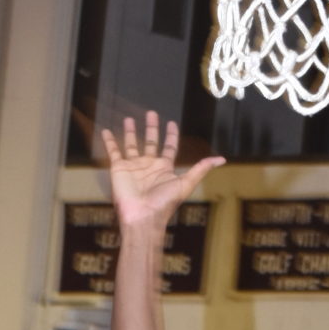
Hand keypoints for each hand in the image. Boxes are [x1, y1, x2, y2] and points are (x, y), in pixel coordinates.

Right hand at [101, 112, 222, 235]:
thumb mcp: (186, 183)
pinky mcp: (119, 169)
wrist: (142, 216)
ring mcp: (133, 167)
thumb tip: (222, 159)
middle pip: (150, 142)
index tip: (171, 123)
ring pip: (131, 144)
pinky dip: (109, 141)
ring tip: (128, 118)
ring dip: (130, 132)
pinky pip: (113, 152)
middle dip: (151, 128)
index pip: (169, 147)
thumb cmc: (164, 203)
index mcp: (163, 168)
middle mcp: (148, 166)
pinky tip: (107, 131)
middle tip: (151, 113)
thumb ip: (201, 169)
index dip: (171, 135)